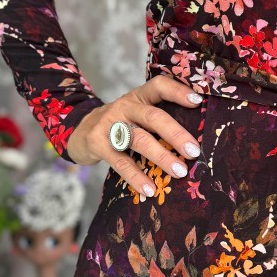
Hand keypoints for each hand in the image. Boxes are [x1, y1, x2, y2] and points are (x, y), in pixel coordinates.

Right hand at [66, 75, 204, 198]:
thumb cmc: (119, 124)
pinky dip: (136, 177)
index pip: (158, 86)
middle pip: (153, 117)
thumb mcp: (135, 113)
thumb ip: (157, 119)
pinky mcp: (99, 145)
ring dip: (162, 156)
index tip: (197, 101)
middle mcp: (125, 107)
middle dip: (175, 134)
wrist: (78, 131)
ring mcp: (110, 125)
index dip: (177, 91)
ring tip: (180, 172)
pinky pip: (121, 163)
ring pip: (139, 140)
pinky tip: (150, 189)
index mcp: (138, 97)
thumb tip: (193, 141)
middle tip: (193, 151)